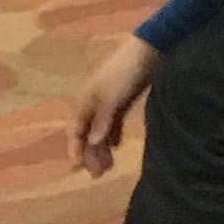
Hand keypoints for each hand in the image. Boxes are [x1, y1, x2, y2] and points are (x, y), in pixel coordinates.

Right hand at [70, 35, 158, 176]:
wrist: (149, 49)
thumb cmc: (126, 73)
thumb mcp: (111, 98)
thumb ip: (102, 121)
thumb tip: (91, 143)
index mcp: (84, 102)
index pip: (74, 132)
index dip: (75, 150)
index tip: (79, 168)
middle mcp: (92, 103)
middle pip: (87, 133)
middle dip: (90, 154)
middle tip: (99, 174)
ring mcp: (108, 101)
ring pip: (100, 130)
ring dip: (102, 147)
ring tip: (109, 165)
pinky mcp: (123, 99)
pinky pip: (112, 122)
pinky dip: (113, 135)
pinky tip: (116, 146)